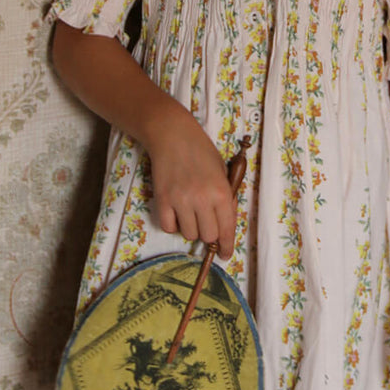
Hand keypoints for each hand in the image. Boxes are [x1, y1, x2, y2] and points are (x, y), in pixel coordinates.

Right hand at [146, 113, 237, 259]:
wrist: (173, 135)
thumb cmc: (201, 151)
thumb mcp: (222, 172)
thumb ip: (225, 197)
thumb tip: (224, 222)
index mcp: (221, 193)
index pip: (226, 229)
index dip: (226, 246)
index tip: (224, 254)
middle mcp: (202, 200)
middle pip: (208, 236)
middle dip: (208, 233)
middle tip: (205, 222)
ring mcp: (181, 201)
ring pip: (188, 234)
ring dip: (191, 228)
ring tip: (189, 212)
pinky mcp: (162, 200)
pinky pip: (168, 227)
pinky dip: (173, 224)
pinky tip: (176, 213)